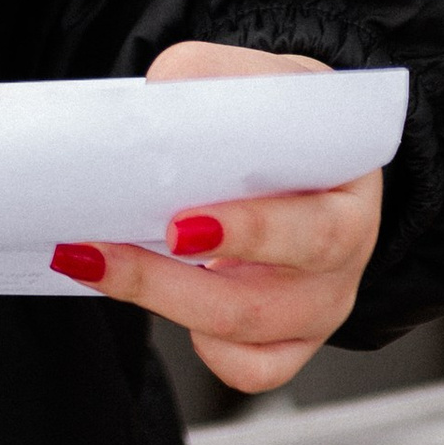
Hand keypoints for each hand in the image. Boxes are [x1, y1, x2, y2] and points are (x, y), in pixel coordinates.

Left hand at [55, 40, 382, 396]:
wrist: (313, 141)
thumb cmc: (287, 113)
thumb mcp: (264, 77)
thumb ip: (209, 77)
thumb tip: (156, 98)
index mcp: (352, 191)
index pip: (312, 230)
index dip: (248, 234)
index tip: (179, 225)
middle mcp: (346, 258)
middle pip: (267, 300)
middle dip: (176, 283)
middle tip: (106, 251)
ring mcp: (322, 304)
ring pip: (246, 334)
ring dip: (159, 300)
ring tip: (91, 258)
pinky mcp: (296, 337)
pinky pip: (253, 368)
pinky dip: (208, 347)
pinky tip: (167, 303)